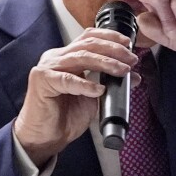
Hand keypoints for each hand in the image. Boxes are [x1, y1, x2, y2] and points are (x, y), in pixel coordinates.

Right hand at [14, 27, 138, 165]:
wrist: (45, 138)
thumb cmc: (64, 118)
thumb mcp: (94, 98)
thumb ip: (110, 84)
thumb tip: (133, 77)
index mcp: (66, 57)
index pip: (89, 38)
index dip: (109, 37)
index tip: (128, 43)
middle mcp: (56, 58)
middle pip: (87, 44)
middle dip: (113, 49)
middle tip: (131, 59)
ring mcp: (48, 67)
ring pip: (80, 57)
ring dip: (105, 62)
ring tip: (122, 71)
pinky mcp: (42, 81)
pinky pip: (68, 80)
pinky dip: (86, 84)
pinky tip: (99, 90)